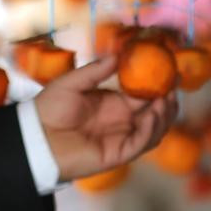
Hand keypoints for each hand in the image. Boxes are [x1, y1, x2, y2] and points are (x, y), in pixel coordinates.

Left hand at [34, 54, 177, 181]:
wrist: (36, 137)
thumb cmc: (49, 109)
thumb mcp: (71, 83)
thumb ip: (95, 71)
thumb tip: (117, 56)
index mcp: (113, 103)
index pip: (143, 94)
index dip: (157, 84)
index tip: (169, 70)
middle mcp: (121, 121)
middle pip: (155, 112)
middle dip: (168, 100)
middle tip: (174, 85)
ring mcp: (121, 137)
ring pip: (155, 130)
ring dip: (164, 115)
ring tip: (167, 98)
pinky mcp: (118, 153)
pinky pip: (141, 143)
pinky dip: (151, 130)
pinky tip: (151, 115)